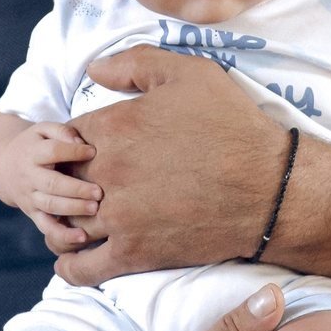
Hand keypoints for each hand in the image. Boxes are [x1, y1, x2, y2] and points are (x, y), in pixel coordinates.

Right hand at [0, 119, 100, 229]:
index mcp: (32, 153)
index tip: (93, 152)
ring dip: (73, 209)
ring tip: (94, 208)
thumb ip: (62, 132)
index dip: (72, 152)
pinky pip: (46, 227)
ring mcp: (30, 197)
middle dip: (76, 189)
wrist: (2, 167)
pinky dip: (63, 235)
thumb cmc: (33, 145)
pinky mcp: (33, 213)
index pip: (52, 152)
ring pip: (50, 206)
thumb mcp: (42, 130)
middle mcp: (29, 176)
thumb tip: (83, 145)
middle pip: (52, 183)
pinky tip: (82, 237)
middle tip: (99, 192)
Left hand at [57, 48, 289, 284]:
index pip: (64, 137)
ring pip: (65, 223)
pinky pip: (82, 267)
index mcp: (112, 127)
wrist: (271, 187)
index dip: (71, 144)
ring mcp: (117, 217)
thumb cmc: (233, 126)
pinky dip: (70, 264)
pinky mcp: (134, 254)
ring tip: (74, 219)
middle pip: (59, 180)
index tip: (86, 152)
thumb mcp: (190, 73)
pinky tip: (74, 256)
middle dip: (65, 182)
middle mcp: (105, 172)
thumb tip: (93, 70)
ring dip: (65, 221)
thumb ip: (134, 63)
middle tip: (80, 185)